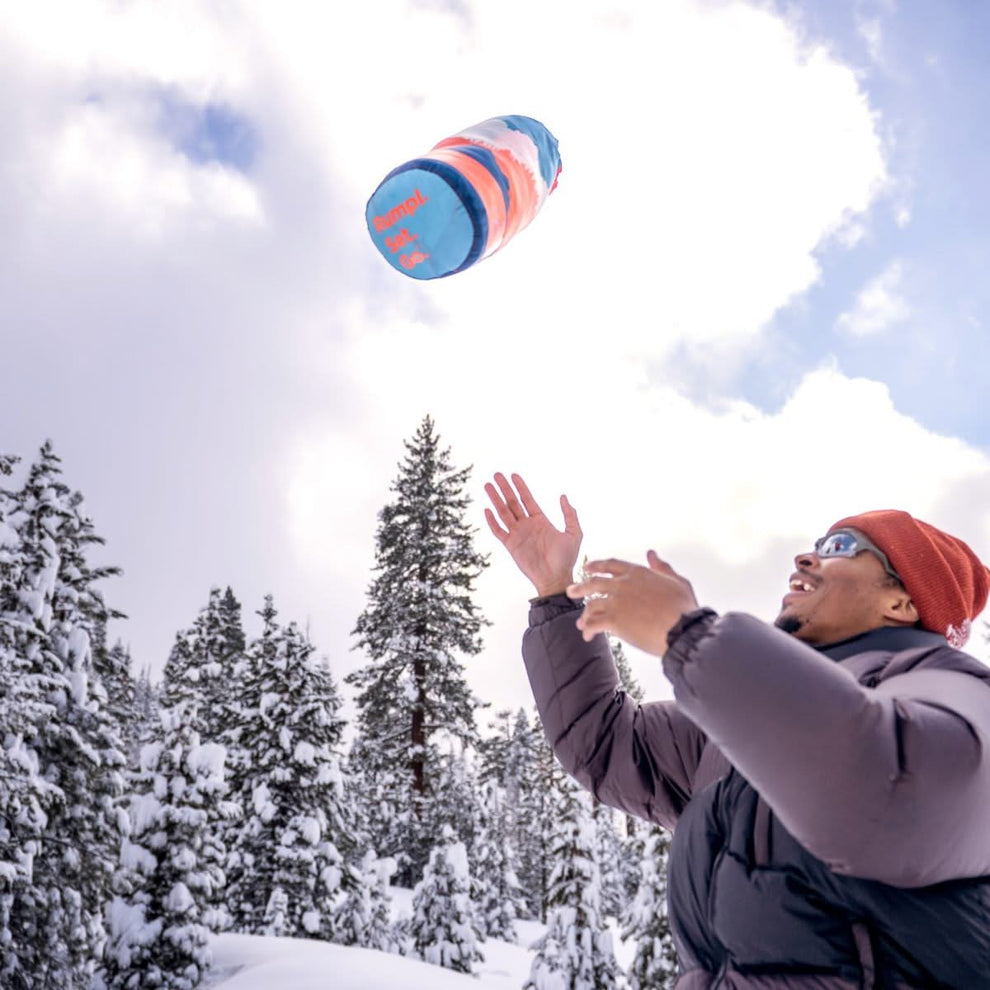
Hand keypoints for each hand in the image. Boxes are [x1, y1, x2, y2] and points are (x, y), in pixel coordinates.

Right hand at [484, 473, 581, 596]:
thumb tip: (563, 496)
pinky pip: (498, 531)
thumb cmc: (566, 558)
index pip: (528, 499)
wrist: (555, 578)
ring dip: (495, 499)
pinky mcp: (510, 545)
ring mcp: (518, 535)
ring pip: (503, 513)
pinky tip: (487, 509)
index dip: (521, 487)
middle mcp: (527, 525)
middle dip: (505, 488)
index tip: (513, 475)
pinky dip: (492, 521)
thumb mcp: (574, 533)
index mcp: (541, 521)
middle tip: (497, 474)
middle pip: (513, 502)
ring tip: (488, 485)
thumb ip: (570, 515)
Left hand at [566, 550, 698, 654]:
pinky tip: (588, 635)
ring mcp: (615, 602)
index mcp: (636, 573)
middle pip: (593, 583)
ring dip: (584, 616)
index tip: (587, 568)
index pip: (610, 565)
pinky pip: (593, 624)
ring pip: (591, 605)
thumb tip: (652, 554)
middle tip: (571, 591)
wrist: (682, 630)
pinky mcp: (613, 620)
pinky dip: (588, 630)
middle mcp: (622, 584)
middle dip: (580, 587)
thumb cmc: (684, 608)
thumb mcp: (676, 581)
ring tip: (580, 624)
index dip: (596, 566)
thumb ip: (661, 567)